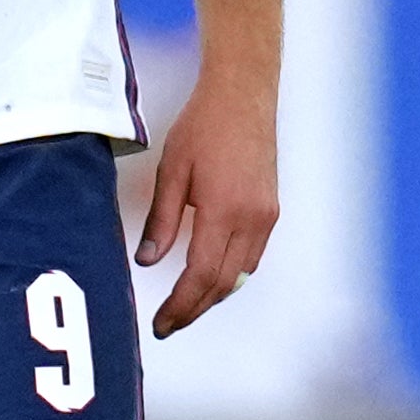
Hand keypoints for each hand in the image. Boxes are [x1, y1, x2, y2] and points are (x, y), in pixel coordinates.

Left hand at [136, 63, 280, 336]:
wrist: (243, 95)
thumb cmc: (204, 126)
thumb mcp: (171, 172)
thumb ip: (161, 221)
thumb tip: (148, 262)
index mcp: (223, 210)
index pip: (200, 276)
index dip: (179, 306)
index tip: (161, 323)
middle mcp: (251, 219)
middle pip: (223, 285)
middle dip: (194, 309)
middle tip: (168, 323)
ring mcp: (266, 216)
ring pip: (241, 275)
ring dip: (213, 295)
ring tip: (185, 305)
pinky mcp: (271, 210)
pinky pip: (252, 257)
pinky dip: (230, 275)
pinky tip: (210, 276)